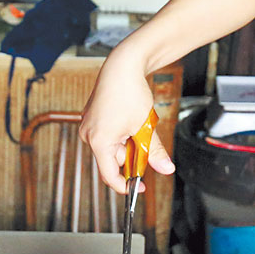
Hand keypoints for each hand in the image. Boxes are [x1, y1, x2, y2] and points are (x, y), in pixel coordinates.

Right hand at [79, 52, 174, 193]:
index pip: (109, 175)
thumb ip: (154, 152)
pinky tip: (130, 121)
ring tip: (138, 125)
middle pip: (112, 160)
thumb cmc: (129, 93)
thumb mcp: (145, 127)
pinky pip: (108, 136)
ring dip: (128, 144)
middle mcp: (89, 135)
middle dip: (131, 156)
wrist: (122, 66)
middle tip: (146, 142)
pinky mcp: (92, 119)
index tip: (139, 187)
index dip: (126, 185)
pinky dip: (122, 135)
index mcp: (98, 141)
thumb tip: (165, 169)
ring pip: (111, 148)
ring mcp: (89, 126)